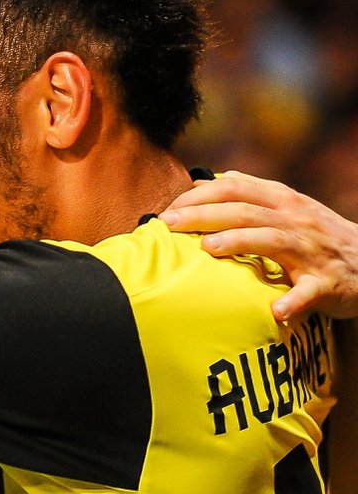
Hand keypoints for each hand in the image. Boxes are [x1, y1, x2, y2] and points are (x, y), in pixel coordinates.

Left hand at [160, 171, 357, 320]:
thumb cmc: (316, 237)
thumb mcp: (286, 207)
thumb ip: (248, 195)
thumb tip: (202, 182)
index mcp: (282, 201)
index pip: (235, 187)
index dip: (198, 196)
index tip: (167, 210)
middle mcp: (295, 220)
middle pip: (244, 211)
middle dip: (204, 215)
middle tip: (168, 225)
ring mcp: (311, 250)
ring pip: (273, 240)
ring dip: (240, 243)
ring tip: (208, 249)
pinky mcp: (327, 283)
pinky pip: (309, 292)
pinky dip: (293, 301)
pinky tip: (276, 311)